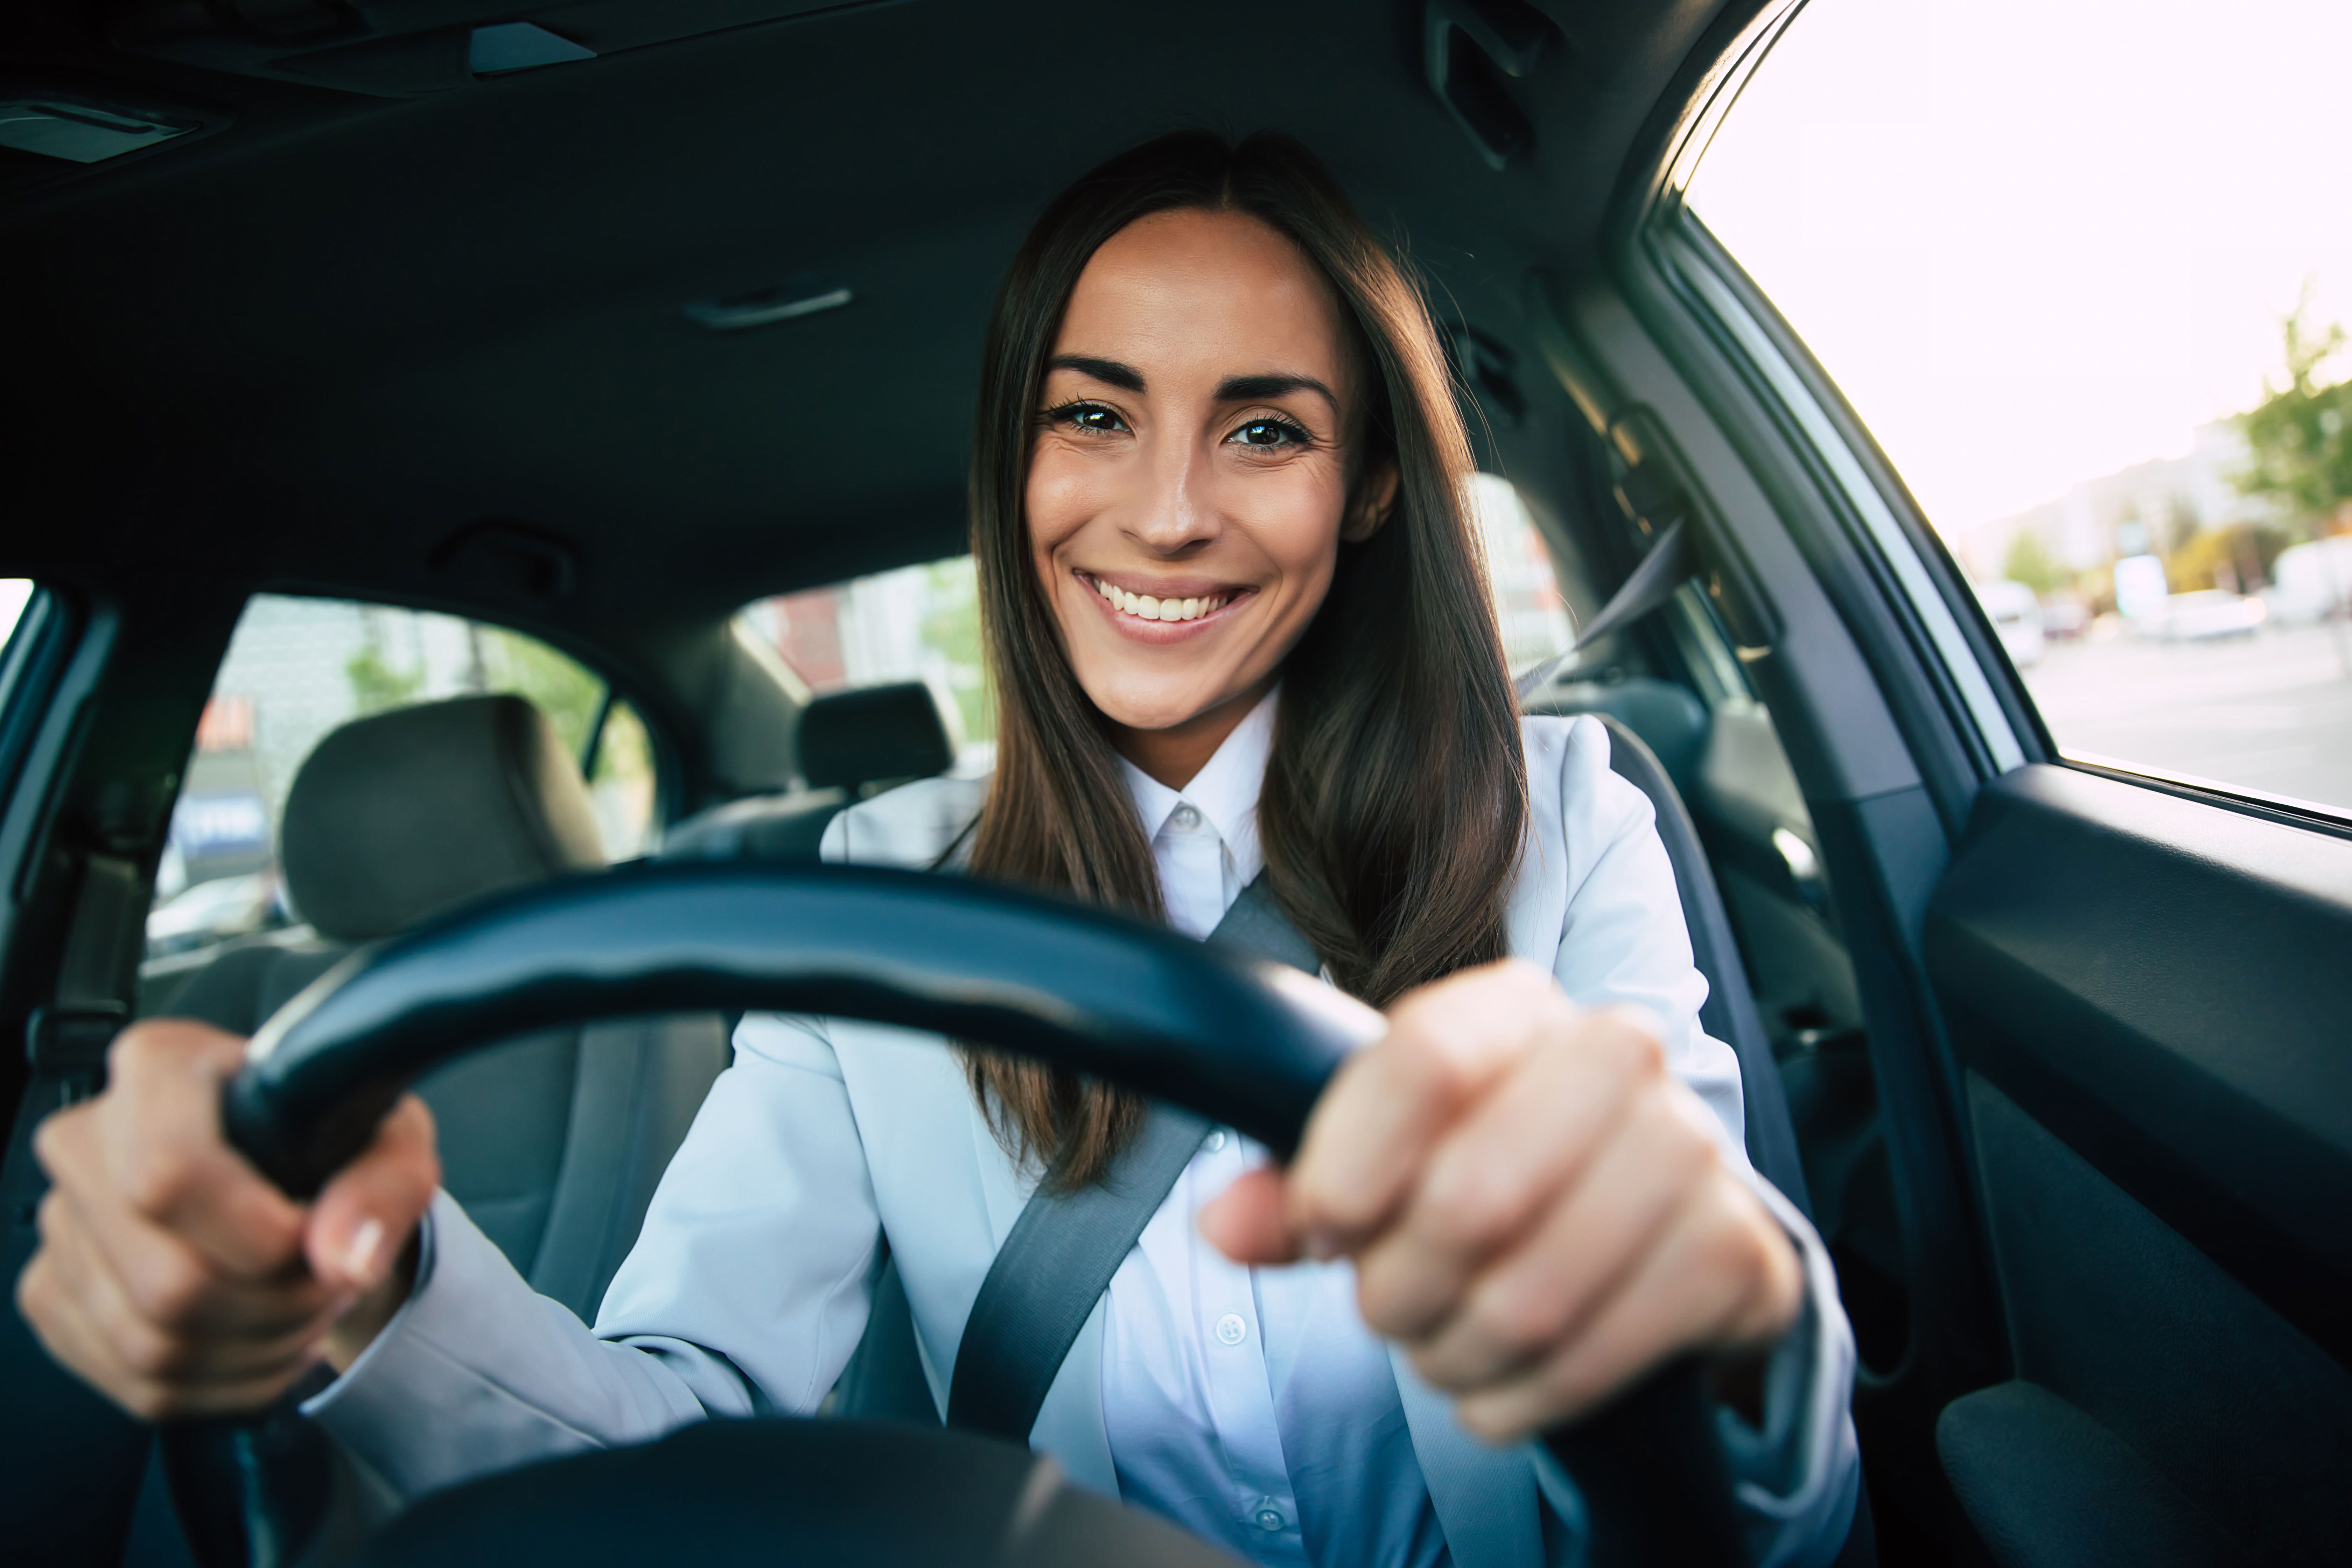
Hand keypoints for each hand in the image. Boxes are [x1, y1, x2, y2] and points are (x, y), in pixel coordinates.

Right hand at [16, 1019, 438, 1419]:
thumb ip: (383, 1186)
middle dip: (277, 1305)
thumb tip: (343, 1257)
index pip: (172, 1174)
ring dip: (259, 1347)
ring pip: (155, 1344)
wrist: (292, 1177)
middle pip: (170, 1280)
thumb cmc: (331, 1141)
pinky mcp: (56, 1295)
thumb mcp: (391, 1140)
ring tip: (305, 1305)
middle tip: (328, 1280)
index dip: (256, 1234)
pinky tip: (264, 1336)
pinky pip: (141, 1383)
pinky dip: (225, 1380)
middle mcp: (90, 1140)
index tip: (314, 1237)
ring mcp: (65, 1225)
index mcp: (160, 1070)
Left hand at [1201, 960, 1800, 1441]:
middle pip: (1470, 1198)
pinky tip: (1504, 1380)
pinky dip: (1522, 1396)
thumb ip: (1297, 1186)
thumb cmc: (1489, 1171)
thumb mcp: (1383, 1160)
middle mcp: (1619, 1055)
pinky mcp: (1735, 1251)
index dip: (1351, 1163)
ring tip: (1441, 1344)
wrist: (1638, 1219)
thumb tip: (1226, 1222)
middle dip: (1398, 1286)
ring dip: (1454, 1353)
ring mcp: (1693, 1150)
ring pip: (1528, 1297)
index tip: (1322, 1226)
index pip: (1422, 1061)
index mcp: (1517, 1008)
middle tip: (1386, 1304)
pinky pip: (1594, 1358)